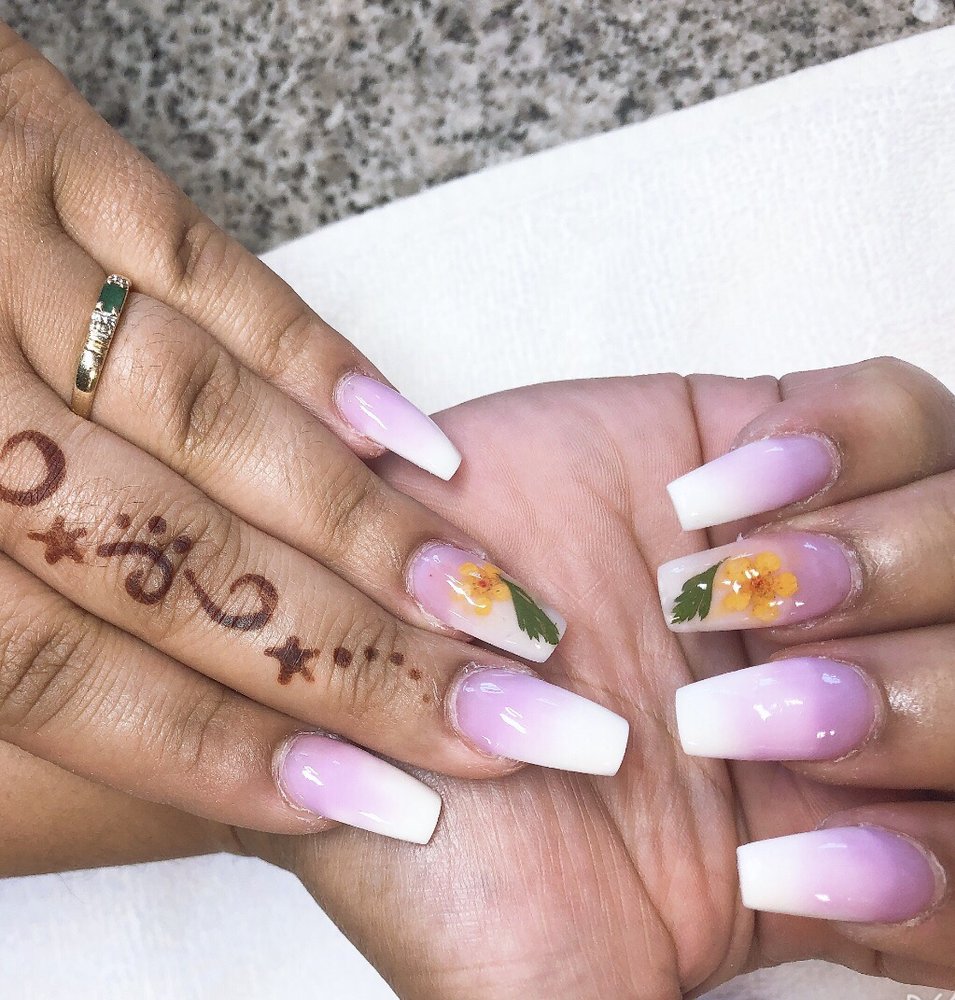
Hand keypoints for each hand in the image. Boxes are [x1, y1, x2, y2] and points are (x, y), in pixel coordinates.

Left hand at [0, 23, 630, 840]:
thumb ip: (13, 687)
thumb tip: (174, 769)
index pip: (55, 668)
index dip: (213, 746)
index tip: (359, 799)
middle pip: (164, 552)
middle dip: (336, 650)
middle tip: (480, 715)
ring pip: (202, 416)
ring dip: (355, 521)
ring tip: (475, 601)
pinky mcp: (42, 139)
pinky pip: (201, 258)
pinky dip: (312, 356)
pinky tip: (405, 437)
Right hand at [244, 359, 954, 997]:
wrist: (347, 646)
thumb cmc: (441, 817)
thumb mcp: (555, 995)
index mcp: (843, 837)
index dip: (940, 872)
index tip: (786, 864)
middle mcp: (856, 689)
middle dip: (910, 708)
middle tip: (733, 716)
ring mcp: (819, 546)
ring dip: (876, 573)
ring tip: (717, 601)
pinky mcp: (761, 435)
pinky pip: (894, 408)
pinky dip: (838, 455)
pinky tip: (711, 505)